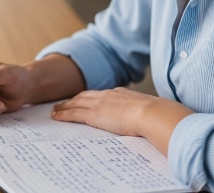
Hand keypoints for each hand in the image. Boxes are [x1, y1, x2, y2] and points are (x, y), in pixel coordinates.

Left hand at [51, 87, 193, 154]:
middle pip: (86, 95)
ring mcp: (100, 104)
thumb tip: (155, 119)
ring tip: (56, 109)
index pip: (103, 94)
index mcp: (122, 94)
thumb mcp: (152, 110)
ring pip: (76, 102)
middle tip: (64, 102)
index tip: (85, 99)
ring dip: (65, 106)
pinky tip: (56, 116)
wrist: (153, 114)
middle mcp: (109, 95)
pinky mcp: (94, 115)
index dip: (92, 97)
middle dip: (74, 98)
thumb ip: (147, 113)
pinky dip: (63, 114)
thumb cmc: (158, 115)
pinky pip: (73, 114)